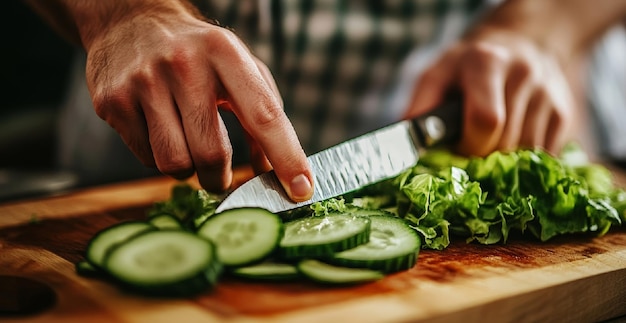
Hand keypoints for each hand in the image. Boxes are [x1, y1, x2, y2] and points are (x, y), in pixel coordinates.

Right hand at [83, 5, 312, 200]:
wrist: (131, 20)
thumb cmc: (199, 53)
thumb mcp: (239, 68)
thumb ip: (264, 115)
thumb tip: (273, 173)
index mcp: (225, 53)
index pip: (264, 115)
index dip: (286, 157)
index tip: (302, 191)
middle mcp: (183, 65)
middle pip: (211, 153)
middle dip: (219, 178)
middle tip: (219, 176)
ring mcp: (143, 82)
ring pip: (175, 164)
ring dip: (189, 171)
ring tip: (187, 148)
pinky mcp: (112, 101)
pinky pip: (146, 159)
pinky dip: (159, 158)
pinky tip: (160, 131)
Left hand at [405, 27, 575, 156]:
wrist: (521, 44)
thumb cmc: (468, 66)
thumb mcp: (438, 73)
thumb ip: (421, 105)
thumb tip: (406, 143)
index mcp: (486, 62)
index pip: (486, 120)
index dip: (469, 145)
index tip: (457, 149)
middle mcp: (523, 73)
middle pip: (505, 142)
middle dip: (481, 156)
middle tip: (468, 150)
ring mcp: (548, 93)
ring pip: (525, 153)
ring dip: (501, 161)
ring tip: (487, 145)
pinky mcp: (564, 112)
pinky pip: (543, 154)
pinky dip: (522, 160)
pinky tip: (508, 144)